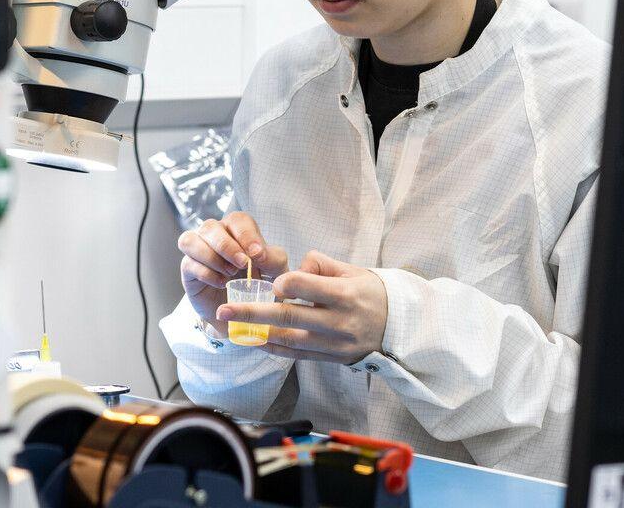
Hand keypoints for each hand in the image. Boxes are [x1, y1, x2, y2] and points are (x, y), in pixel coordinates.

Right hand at [178, 212, 288, 335]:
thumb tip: (259, 253)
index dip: (246, 235)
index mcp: (237, 230)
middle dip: (227, 246)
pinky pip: (188, 263)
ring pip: (191, 240)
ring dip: (211, 257)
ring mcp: (198, 251)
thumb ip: (273, 260)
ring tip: (229, 274)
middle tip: (243, 264)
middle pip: (211, 227)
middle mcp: (214, 235)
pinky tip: (221, 284)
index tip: (257, 255)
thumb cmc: (259, 285)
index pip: (238, 220)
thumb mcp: (275, 274)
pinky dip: (206, 274)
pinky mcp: (188, 269)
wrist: (242, 312)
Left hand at [216, 251, 387, 364]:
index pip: (307, 287)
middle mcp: (339, 322)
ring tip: (231, 328)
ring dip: (257, 335)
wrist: (400, 326)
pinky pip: (298, 355)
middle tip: (224, 310)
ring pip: (290, 340)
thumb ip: (321, 265)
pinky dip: (273, 349)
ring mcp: (335, 344)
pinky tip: (253, 342)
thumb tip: (293, 268)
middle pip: (289, 318)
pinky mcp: (332, 359)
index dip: (285, 283)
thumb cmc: (372, 292)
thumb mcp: (353, 270)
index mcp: (345, 294)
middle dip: (253, 314)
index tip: (274, 283)